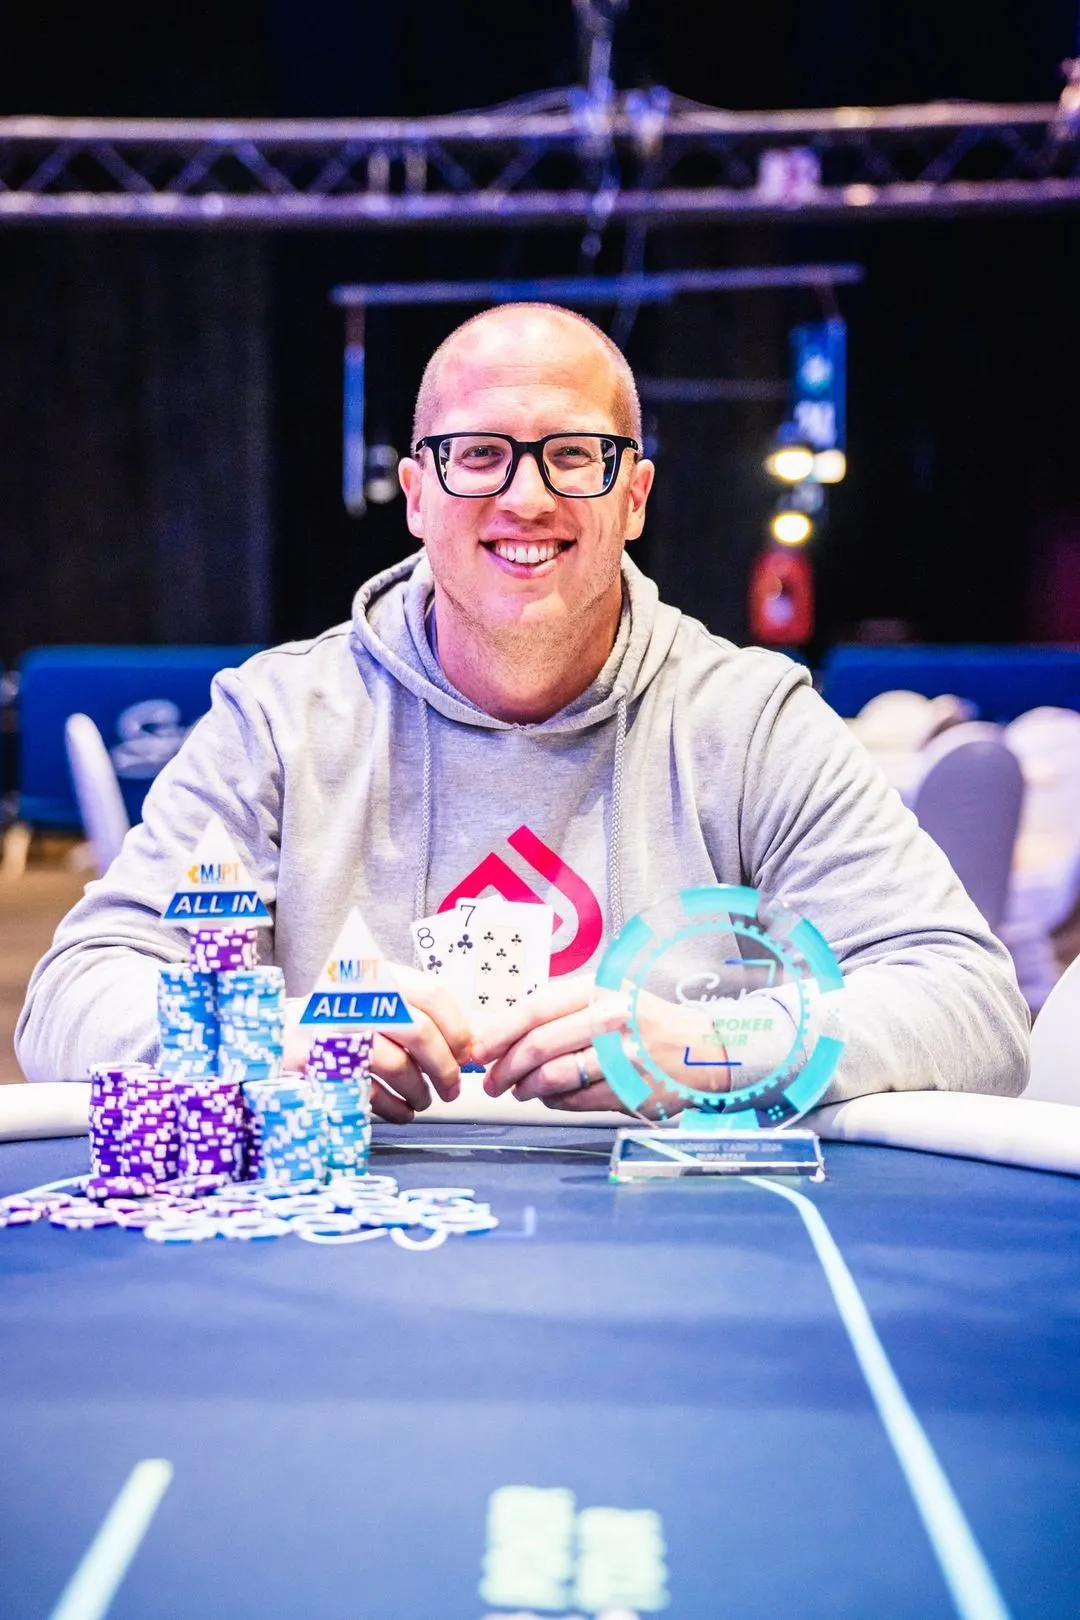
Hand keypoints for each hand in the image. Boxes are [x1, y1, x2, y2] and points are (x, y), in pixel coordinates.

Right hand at [282, 966, 472, 1122]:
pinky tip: (402, 1111)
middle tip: (452, 1087)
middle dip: (443, 1067)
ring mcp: (335, 1030)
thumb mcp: (378, 1000)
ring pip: (396, 1065)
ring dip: (420, 1091)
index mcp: (377, 976)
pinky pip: (369, 1092)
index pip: (431, 993)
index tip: (466, 1053)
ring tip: (423, 1100)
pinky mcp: (317, 1064)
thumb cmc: (342, 1021)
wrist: (280, 1032)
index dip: (456, 1028)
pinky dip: (394, 1108)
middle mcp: (356, 998)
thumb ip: (417, 1014)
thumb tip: (466, 1049)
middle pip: (418, 1032)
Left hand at [472, 979, 780, 1116]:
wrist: (707, 1050)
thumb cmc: (648, 1022)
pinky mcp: (630, 1091)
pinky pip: (576, 1100)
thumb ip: (562, 1010)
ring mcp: (622, 1058)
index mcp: (601, 990)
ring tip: (517, 1090)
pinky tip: (550, 1097)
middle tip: (491, 1081)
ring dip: (526, 1088)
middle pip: (539, 1046)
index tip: (478, 1048)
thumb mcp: (609, 996)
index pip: (536, 1010)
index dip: (499, 1031)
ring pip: (555, 1077)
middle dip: (505, 1067)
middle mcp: (611, 1020)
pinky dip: (555, 1102)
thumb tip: (505, 1032)